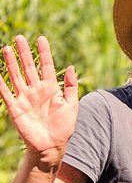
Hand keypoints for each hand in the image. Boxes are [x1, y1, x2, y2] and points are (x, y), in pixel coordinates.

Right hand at [0, 35, 78, 156]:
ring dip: (11, 63)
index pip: (46, 65)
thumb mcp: (72, 103)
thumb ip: (72, 85)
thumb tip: (71, 66)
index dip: (44, 52)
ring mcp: (25, 98)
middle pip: (29, 67)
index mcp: (51, 88)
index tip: (41, 38)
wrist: (53, 145)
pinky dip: (1, 84)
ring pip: (17, 76)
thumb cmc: (64, 125)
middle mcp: (36, 90)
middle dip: (24, 52)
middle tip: (19, 37)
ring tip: (6, 48)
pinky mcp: (15, 108)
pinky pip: (6, 93)